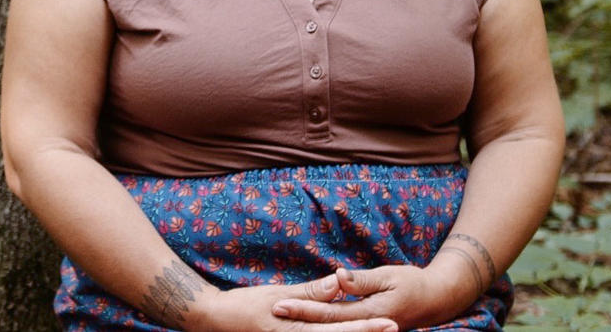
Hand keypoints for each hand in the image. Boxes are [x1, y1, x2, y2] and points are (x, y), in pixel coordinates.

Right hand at [182, 273, 397, 331]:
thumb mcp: (278, 294)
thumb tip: (340, 283)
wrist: (215, 322)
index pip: (337, 328)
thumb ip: (312, 292)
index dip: (365, 327)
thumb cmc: (245, 305)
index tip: (389, 323)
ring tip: (380, 331)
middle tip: (394, 328)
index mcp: (295, 330)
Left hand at [270, 266, 462, 330]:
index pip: (330, 312)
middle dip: (299, 317)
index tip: (280, 303)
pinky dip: (326, 325)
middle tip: (275, 309)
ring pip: (334, 329)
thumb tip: (338, 277)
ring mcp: (369, 329)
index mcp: (371, 312)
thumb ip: (362, 281)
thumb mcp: (389, 276)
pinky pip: (343, 328)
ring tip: (285, 316)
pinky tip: (310, 321)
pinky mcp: (369, 328)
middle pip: (327, 324)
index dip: (304, 308)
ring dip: (310, 323)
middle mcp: (368, 325)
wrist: (437, 299)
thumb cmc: (413, 283)